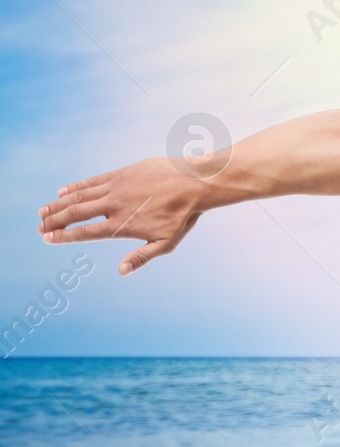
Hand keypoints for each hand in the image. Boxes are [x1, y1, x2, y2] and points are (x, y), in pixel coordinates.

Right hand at [37, 157, 205, 275]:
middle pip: (76, 214)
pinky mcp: (120, 174)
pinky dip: (75, 187)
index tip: (47, 239)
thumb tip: (121, 272)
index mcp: (122, 225)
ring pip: (79, 197)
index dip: (64, 236)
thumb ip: (142, 257)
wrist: (194, 183)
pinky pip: (92, 181)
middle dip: (54, 222)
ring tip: (43, 212)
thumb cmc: (182, 216)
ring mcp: (115, 188)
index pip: (85, 233)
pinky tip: (62, 192)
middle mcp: (113, 205)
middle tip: (39, 228)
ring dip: (58, 205)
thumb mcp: (166, 243)